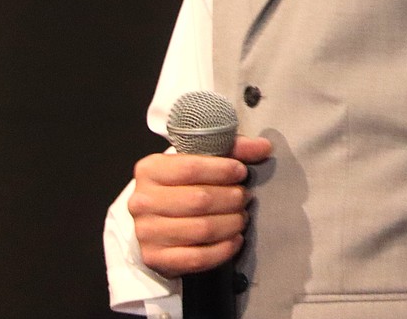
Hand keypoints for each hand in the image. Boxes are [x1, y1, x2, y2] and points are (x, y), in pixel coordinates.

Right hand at [128, 134, 271, 278]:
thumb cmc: (181, 183)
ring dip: (230, 223)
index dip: (222, 170)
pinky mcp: (154, 258)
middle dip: (231, 198)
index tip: (241, 172)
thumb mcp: (200, 158)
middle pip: (199, 200)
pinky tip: (235, 239)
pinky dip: (222, 250)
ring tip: (242, 217)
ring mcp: (146, 232)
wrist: (155, 218)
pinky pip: (196, 258)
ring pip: (201, 229)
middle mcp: (142, 201)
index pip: (190, 168)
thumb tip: (264, 147)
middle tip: (245, 197)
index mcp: (149, 169)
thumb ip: (232, 148)